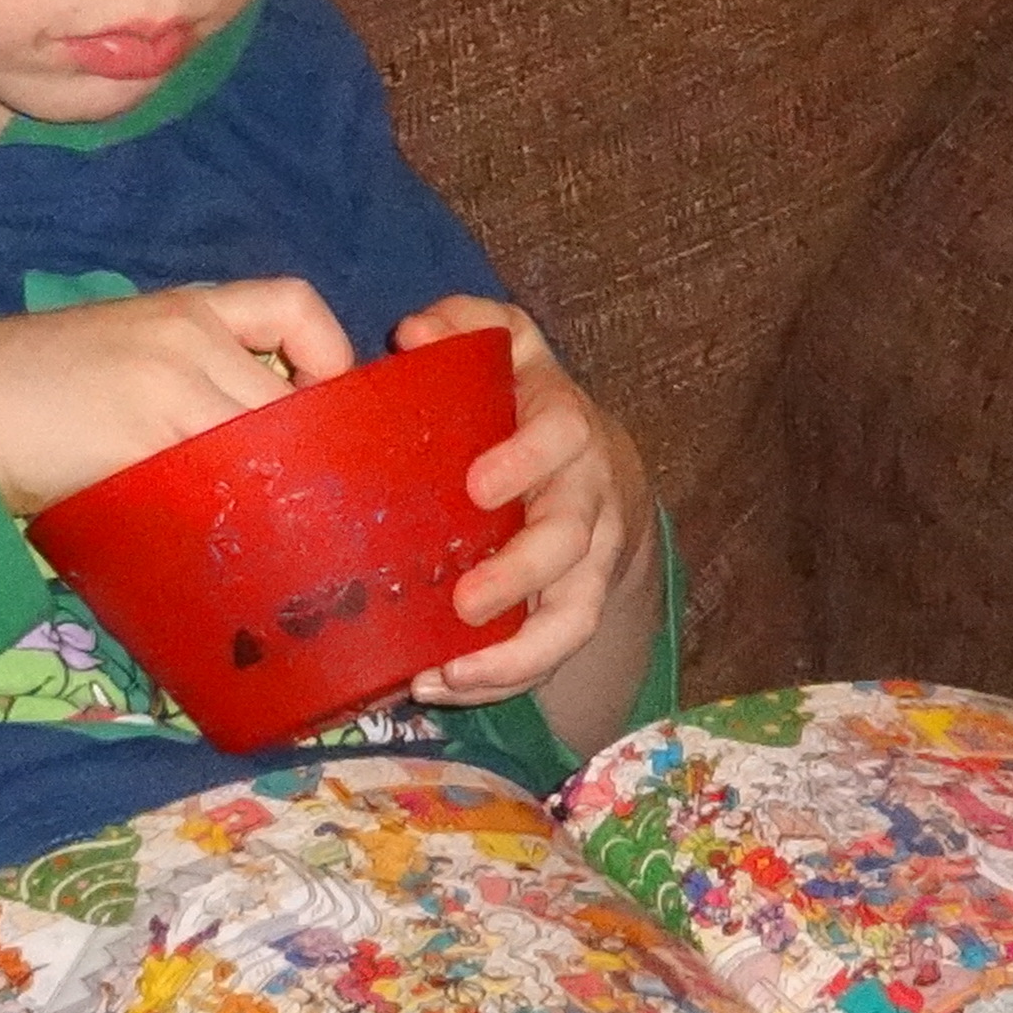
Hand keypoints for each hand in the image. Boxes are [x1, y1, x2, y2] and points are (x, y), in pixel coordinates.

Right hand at [0, 278, 356, 513]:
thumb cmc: (20, 394)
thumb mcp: (118, 361)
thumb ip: (183, 385)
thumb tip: (247, 452)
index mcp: (182, 307)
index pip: (293, 306)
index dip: (328, 358)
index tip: (320, 413)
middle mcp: (188, 331)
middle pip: (292, 391)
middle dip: (310, 449)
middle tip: (307, 505)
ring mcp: (171, 379)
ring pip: (269, 436)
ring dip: (277, 489)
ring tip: (270, 535)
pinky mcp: (147, 432)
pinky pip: (224, 474)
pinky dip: (236, 510)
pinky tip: (225, 541)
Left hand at [396, 295, 657, 719]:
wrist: (598, 467)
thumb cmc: (527, 407)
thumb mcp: (510, 350)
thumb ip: (468, 326)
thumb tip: (414, 332)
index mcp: (566, 431)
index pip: (562, 439)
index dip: (526, 460)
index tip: (476, 484)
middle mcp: (588, 499)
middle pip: (572, 542)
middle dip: (521, 574)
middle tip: (465, 602)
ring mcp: (588, 563)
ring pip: (574, 615)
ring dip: (516, 652)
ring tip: (450, 672)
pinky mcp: (573, 609)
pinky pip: (551, 655)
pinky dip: (503, 679)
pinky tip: (444, 687)